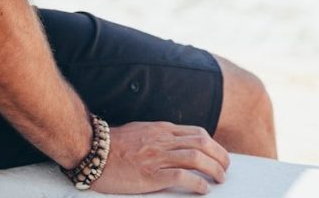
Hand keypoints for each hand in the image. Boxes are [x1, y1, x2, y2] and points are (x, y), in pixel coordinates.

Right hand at [91, 121, 229, 194]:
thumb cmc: (114, 145)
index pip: (196, 132)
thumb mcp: (141, 132)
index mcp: (161, 130)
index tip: (219, 156)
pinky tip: (203, 189)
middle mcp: (162, 140)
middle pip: (201, 142)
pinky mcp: (151, 175)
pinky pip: (181, 177)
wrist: (93, 150)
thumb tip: (174, 145)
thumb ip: (158, 136)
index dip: (213, 145)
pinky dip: (196, 183)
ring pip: (195, 157)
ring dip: (213, 169)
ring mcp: (157, 156)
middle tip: (225, 169)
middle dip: (219, 156)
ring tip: (219, 179)